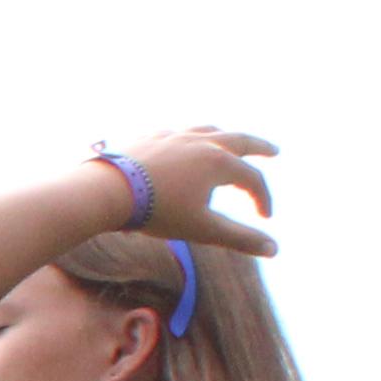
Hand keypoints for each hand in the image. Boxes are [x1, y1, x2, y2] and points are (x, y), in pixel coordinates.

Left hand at [112, 129, 280, 256]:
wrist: (106, 191)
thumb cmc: (156, 212)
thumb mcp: (202, 229)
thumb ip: (239, 239)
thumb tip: (275, 250)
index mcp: (220, 162)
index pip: (252, 179)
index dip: (263, 199)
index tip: (265, 216)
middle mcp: (201, 142)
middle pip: (239, 140)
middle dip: (259, 147)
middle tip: (273, 151)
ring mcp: (174, 136)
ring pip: (208, 130)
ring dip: (225, 136)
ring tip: (230, 141)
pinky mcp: (150, 137)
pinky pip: (177, 133)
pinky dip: (189, 137)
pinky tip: (183, 143)